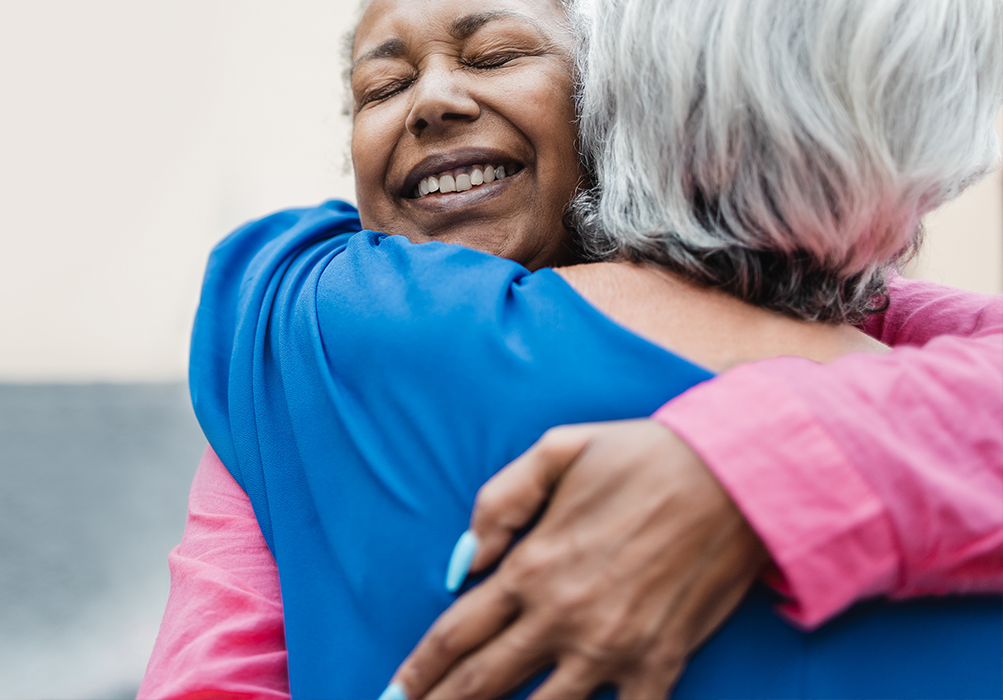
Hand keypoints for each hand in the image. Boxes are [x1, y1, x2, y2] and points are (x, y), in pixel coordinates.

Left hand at [388, 420, 768, 699]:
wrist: (733, 476)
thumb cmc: (641, 456)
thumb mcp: (556, 451)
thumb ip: (499, 502)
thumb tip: (464, 560)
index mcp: (533, 565)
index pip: (457, 632)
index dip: (419, 670)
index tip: (394, 691)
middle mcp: (563, 615)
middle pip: (484, 681)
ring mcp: (612, 647)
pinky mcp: (661, 663)